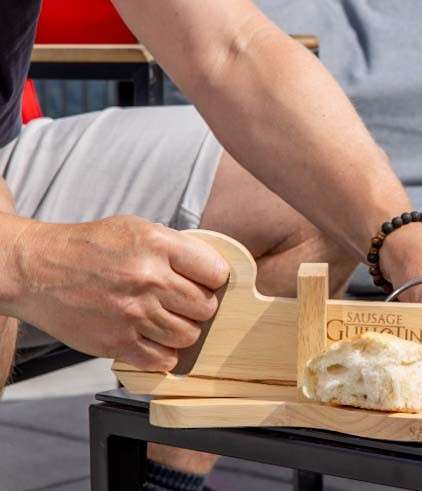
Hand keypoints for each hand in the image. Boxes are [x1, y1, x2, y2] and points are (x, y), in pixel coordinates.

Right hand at [1, 216, 228, 370]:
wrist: (37, 270)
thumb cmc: (90, 247)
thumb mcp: (138, 229)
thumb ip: (177, 248)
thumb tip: (213, 271)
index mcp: (158, 246)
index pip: (216, 272)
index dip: (215, 279)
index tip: (206, 282)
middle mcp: (148, 280)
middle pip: (206, 307)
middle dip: (200, 306)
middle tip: (184, 302)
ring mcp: (132, 314)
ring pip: (188, 336)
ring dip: (183, 330)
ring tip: (167, 319)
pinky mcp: (116, 342)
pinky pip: (162, 360)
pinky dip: (164, 354)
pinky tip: (154, 339)